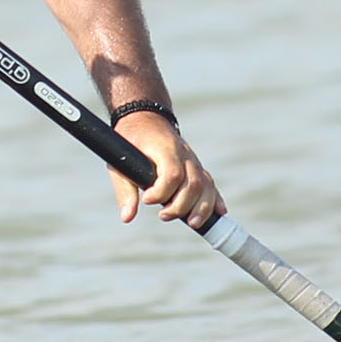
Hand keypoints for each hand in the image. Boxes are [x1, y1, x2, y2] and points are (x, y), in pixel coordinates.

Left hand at [107, 112, 225, 228]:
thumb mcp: (120, 162)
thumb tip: (127, 217)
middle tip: (162, 215)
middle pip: (192, 183)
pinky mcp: (197, 167)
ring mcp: (193, 160)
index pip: (172, 174)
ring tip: (191, 223)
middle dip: (180, 205)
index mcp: (164, 148)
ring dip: (202, 207)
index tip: (146, 200)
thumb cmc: (131, 141)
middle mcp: (184, 154)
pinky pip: (210, 183)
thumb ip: (125, 190)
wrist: (145, 119)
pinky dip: (215, 199)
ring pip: (206, 185)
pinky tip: (220, 213)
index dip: (161, 192)